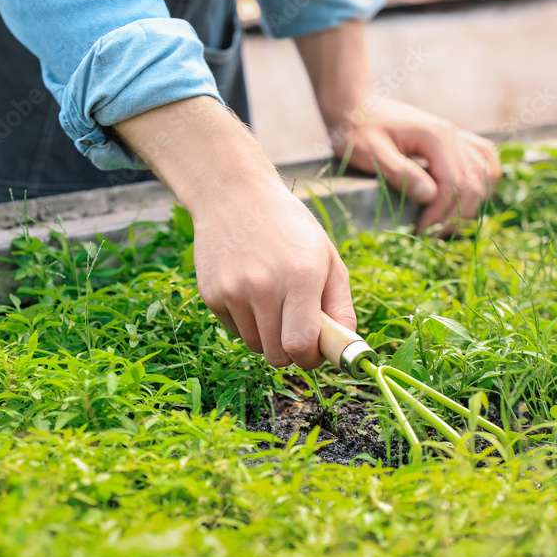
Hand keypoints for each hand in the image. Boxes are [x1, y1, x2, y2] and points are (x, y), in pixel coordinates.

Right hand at [114, 96, 356, 367]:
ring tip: (271, 302)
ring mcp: (232, 291)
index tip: (315, 353)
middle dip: (290, 353)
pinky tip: (248, 290)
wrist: (234, 197)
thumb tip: (345, 349)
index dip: (311, 359)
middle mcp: (263, 287)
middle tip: (296, 331)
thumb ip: (341, 306)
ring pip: (254, 345)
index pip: (301, 345)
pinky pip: (234, 329)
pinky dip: (245, 321)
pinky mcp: (211, 294)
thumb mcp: (327, 258)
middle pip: (276, 355)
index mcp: (300, 277)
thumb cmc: (289, 228)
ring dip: (268, 336)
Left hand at [329, 96, 500, 233]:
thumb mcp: (370, 153)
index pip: (454, 184)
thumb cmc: (357, 129)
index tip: (421, 232)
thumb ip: (399, 172)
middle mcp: (453, 134)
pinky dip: (482, 183)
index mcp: (436, 137)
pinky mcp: (453, 139)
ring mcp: (456, 135)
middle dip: (455, 215)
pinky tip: (464, 199)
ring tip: (445, 223)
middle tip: (431, 234)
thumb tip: (430, 195)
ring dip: (470, 203)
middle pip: (474, 184)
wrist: (355, 104)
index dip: (441, 214)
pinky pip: (484, 160)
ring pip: (486, 174)